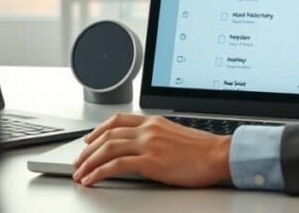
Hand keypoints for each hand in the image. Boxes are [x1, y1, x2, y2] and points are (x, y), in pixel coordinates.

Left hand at [71, 113, 231, 187]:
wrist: (218, 155)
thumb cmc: (202, 150)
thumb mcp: (175, 136)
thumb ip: (156, 138)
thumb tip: (141, 149)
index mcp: (154, 122)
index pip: (118, 120)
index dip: (99, 130)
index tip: (90, 140)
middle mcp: (148, 130)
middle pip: (108, 135)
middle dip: (88, 150)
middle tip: (79, 162)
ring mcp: (148, 144)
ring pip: (108, 148)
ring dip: (89, 162)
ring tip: (81, 173)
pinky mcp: (150, 161)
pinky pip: (116, 165)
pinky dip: (99, 172)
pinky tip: (93, 179)